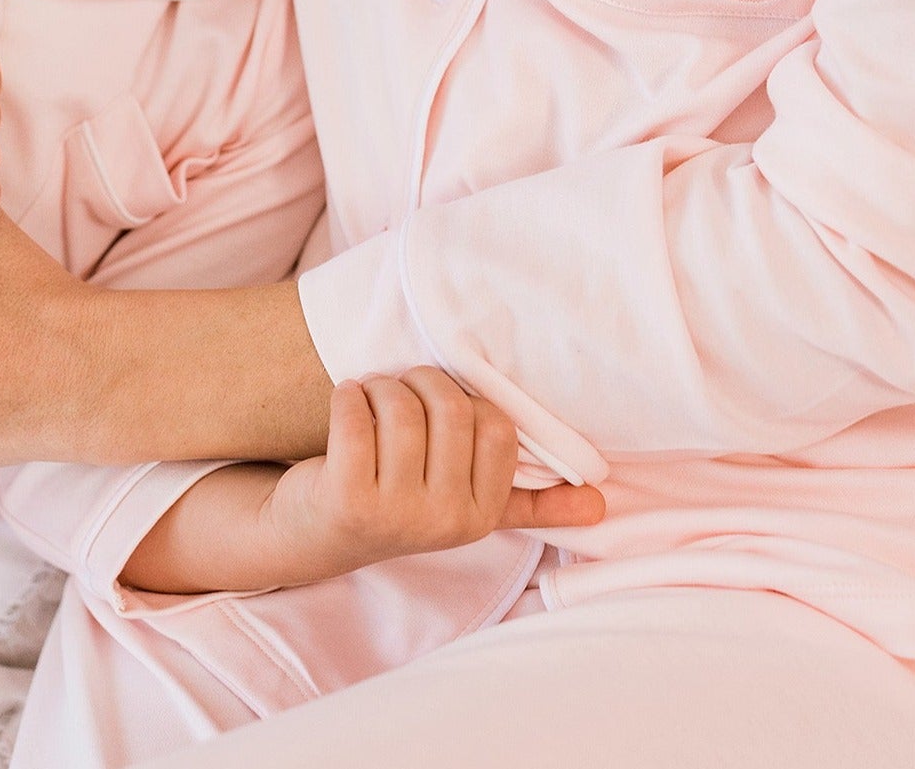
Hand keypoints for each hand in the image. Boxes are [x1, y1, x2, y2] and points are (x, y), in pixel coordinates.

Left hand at [259, 369, 591, 582]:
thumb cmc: (394, 500)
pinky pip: (355, 412)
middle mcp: (444, 521)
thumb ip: (529, 503)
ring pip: (402, 406)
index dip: (464, 400)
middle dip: (420, 383)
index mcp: (478, 515)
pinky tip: (346, 404)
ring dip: (381, 387)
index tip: (437, 409)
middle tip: (399, 393)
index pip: (497, 426)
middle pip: (451, 408)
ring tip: (371, 400)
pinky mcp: (347, 498)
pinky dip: (348, 394)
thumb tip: (600, 505)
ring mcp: (396, 514)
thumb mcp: (462, 506)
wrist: (314, 532)